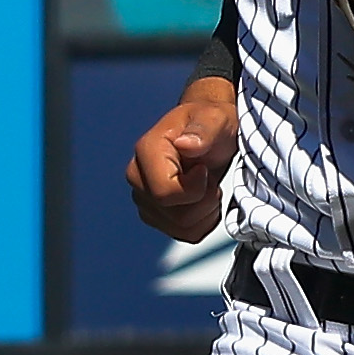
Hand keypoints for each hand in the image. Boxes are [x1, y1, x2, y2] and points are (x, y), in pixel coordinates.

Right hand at [127, 76, 235, 242]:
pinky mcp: (156, 215)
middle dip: (204, 202)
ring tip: (207, 187)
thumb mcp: (216, 119)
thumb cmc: (211, 123)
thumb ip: (204, 130)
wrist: (210, 133)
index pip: (165, 193)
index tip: (205, 170)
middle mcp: (138, 176)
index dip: (195, 189)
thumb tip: (186, 144)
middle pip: (175, 215)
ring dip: (205, 212)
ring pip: (180, 229)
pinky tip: (205, 201)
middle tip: (210, 178)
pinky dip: (203, 223)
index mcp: (147, 151)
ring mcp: (144, 198)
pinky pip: (185, 235)